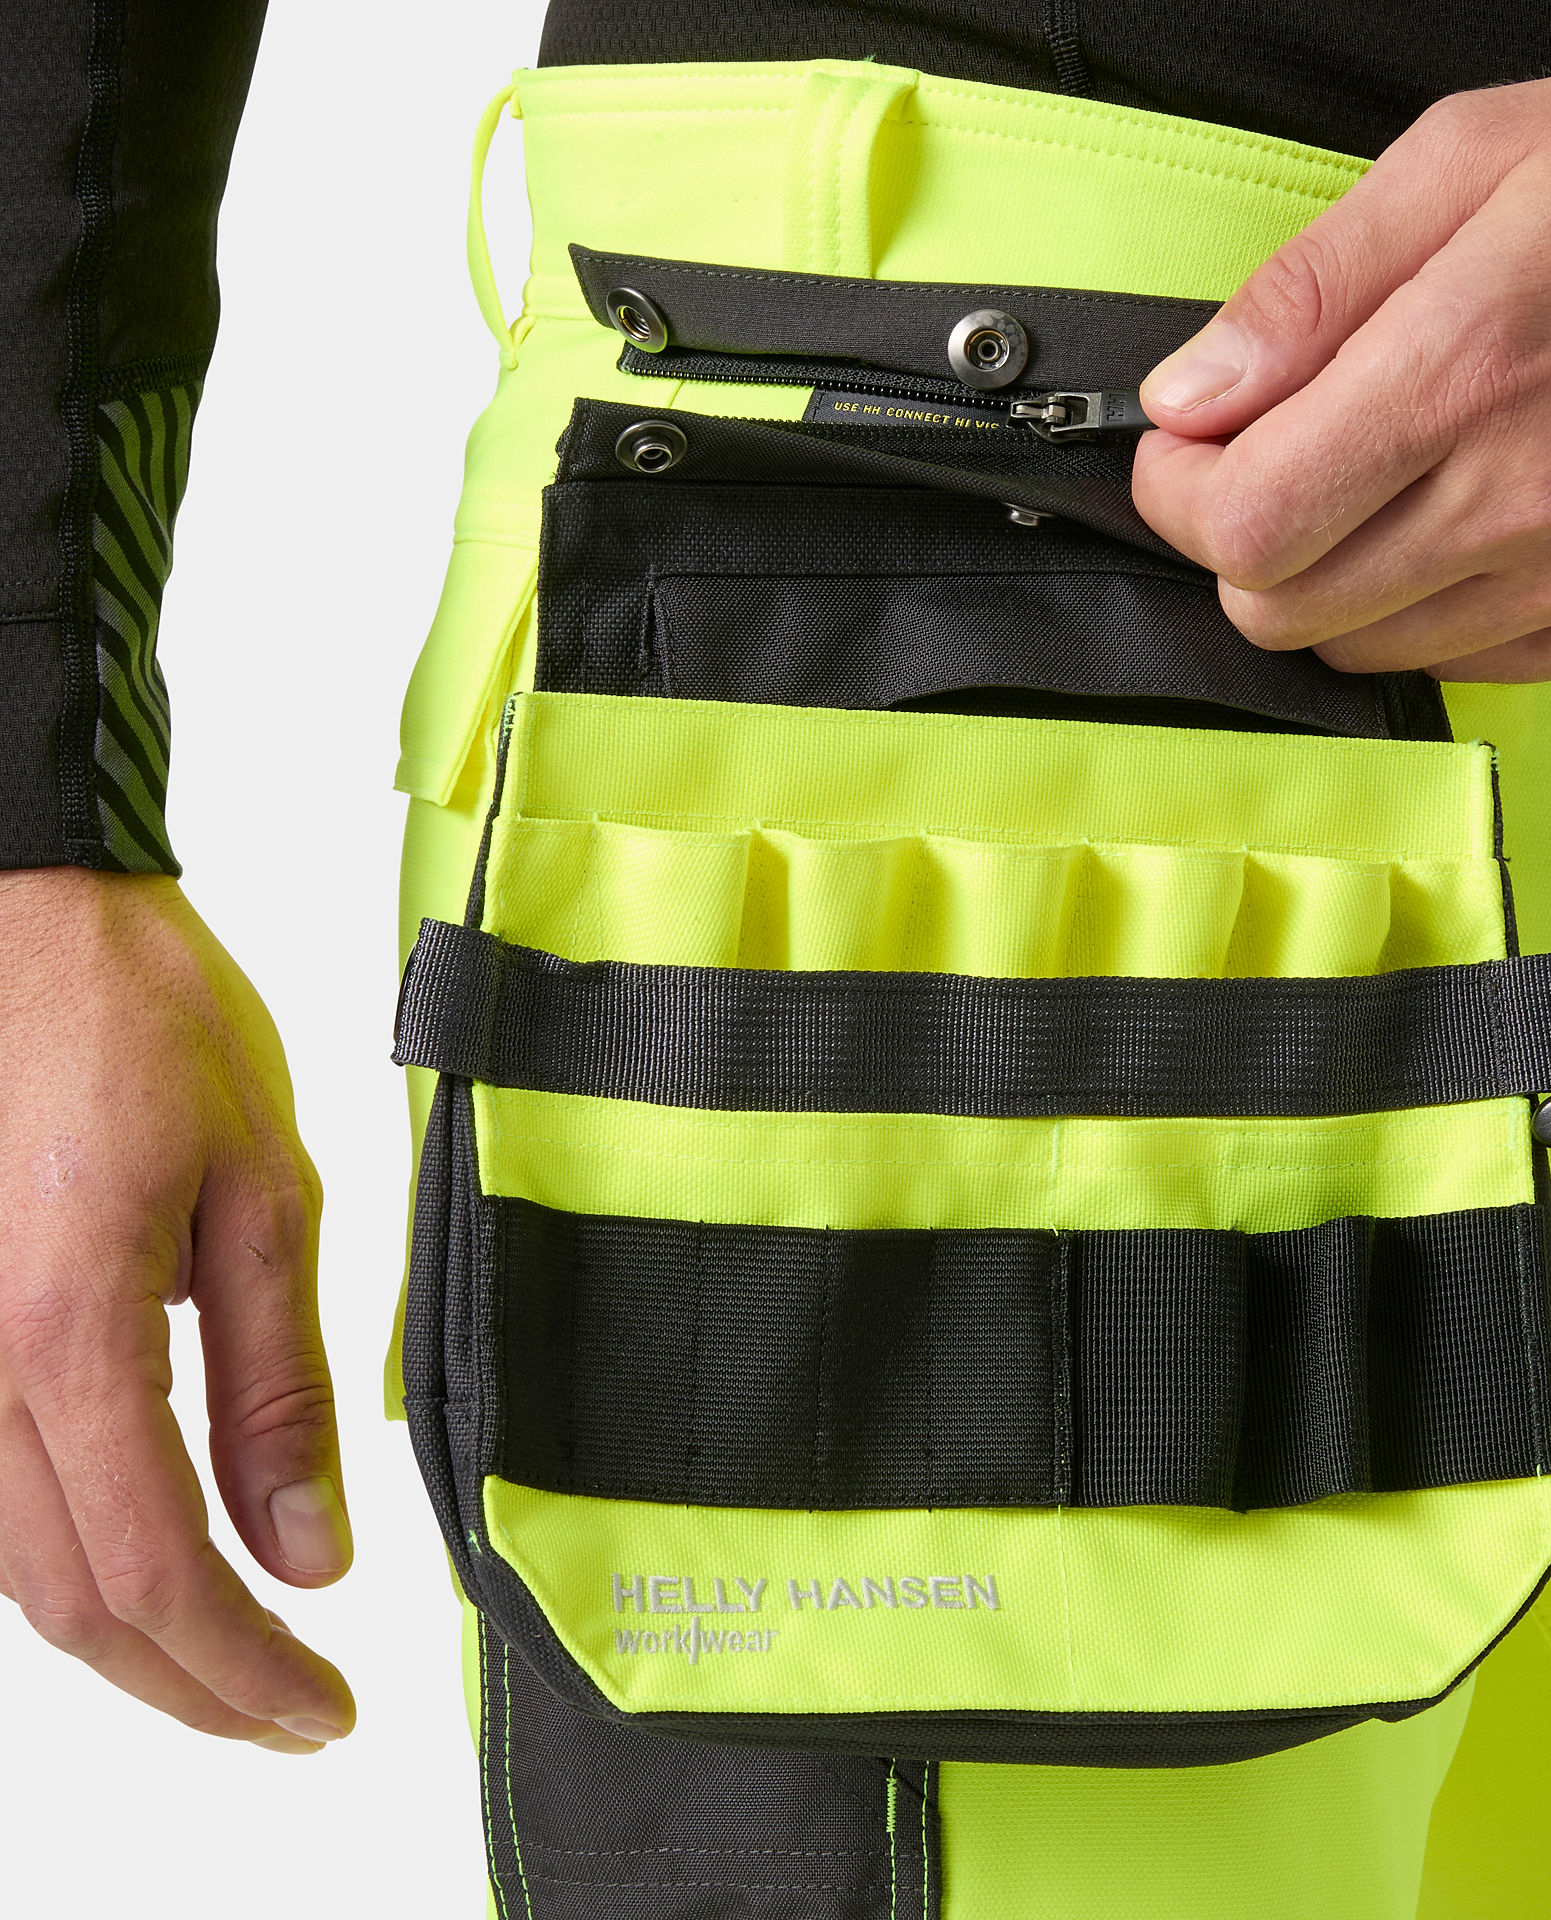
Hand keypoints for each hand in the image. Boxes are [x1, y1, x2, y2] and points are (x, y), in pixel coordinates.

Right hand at [0, 870, 353, 1752]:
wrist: (26, 919)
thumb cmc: (148, 1024)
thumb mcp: (265, 1194)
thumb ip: (277, 1389)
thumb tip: (308, 1552)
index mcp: (64, 1329)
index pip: (157, 1569)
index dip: (242, 1670)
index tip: (320, 1713)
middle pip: (69, 1601)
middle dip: (189, 1684)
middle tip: (290, 1715)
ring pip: (12, 1567)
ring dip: (127, 1638)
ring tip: (235, 1664)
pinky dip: (66, 1562)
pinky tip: (142, 1568)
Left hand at [1132, 54, 1550, 680]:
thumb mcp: (1473, 156)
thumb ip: (1307, 289)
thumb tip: (1192, 392)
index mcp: (1467, 367)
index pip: (1243, 524)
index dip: (1181, 498)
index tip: (1191, 457)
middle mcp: (1528, 496)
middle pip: (1283, 612)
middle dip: (1242, 546)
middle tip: (1269, 474)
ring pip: (1366, 651)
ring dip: (1334, 583)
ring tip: (1380, 488)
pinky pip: (1474, 668)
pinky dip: (1433, 614)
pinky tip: (1466, 529)